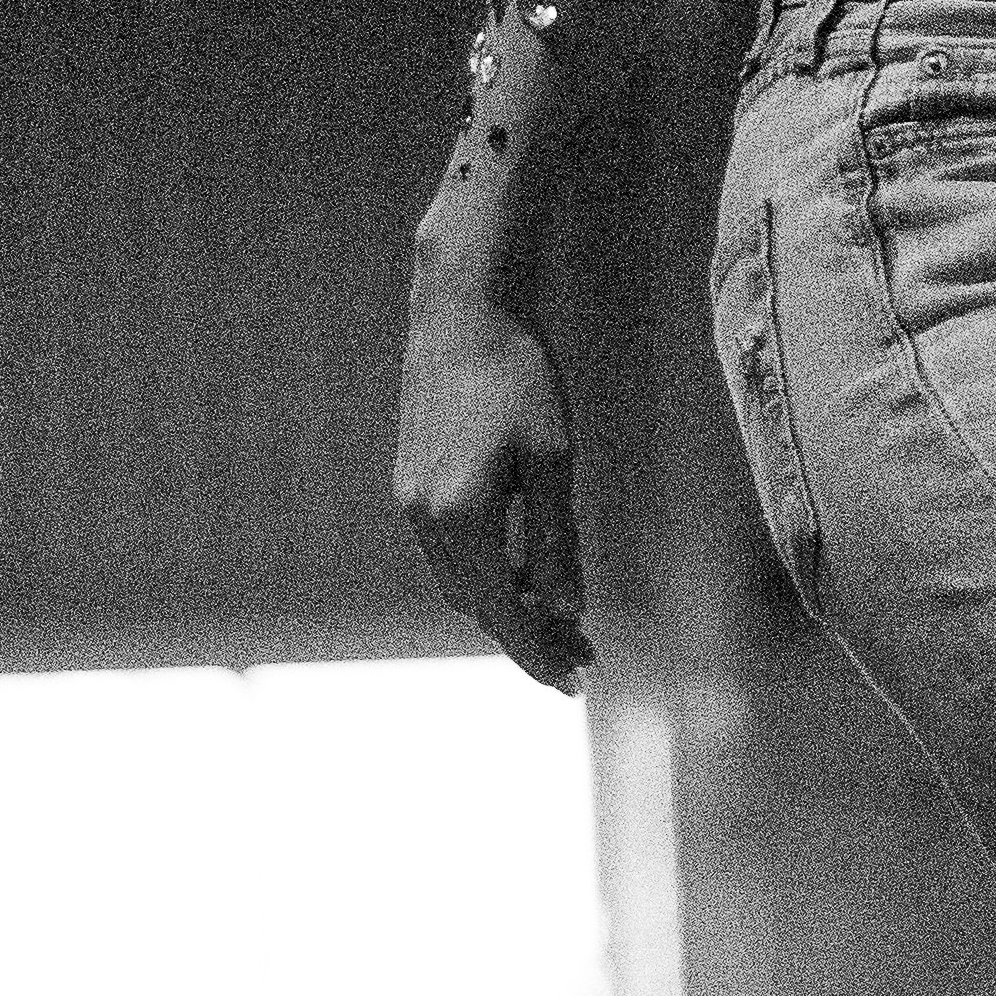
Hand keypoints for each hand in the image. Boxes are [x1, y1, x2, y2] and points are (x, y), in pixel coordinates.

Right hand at [394, 278, 593, 688]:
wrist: (463, 312)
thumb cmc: (520, 378)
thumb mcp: (554, 462)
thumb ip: (556, 541)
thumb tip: (566, 611)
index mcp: (460, 519)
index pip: (504, 613)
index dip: (540, 653)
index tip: (577, 683)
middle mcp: (425, 521)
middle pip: (479, 607)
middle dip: (530, 636)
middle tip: (583, 657)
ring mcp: (411, 503)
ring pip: (462, 584)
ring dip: (508, 607)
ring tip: (563, 620)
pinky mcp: (412, 484)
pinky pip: (451, 554)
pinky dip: (488, 574)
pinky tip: (526, 571)